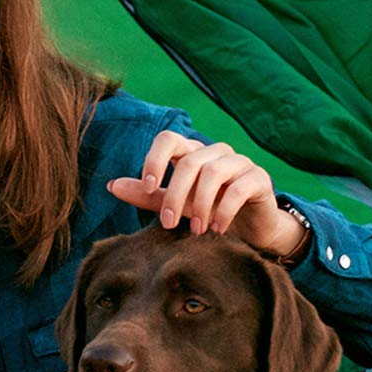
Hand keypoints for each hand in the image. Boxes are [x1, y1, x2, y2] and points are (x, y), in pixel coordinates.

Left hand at [107, 131, 306, 260]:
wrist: (251, 233)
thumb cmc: (209, 214)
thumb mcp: (176, 206)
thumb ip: (148, 196)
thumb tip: (112, 185)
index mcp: (192, 153)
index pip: (168, 139)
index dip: (155, 159)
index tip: (149, 187)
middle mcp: (215, 152)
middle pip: (189, 161)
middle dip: (175, 195)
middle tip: (168, 224)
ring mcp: (239, 162)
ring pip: (212, 172)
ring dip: (200, 205)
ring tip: (196, 230)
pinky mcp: (259, 178)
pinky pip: (237, 188)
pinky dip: (223, 211)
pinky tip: (217, 229)